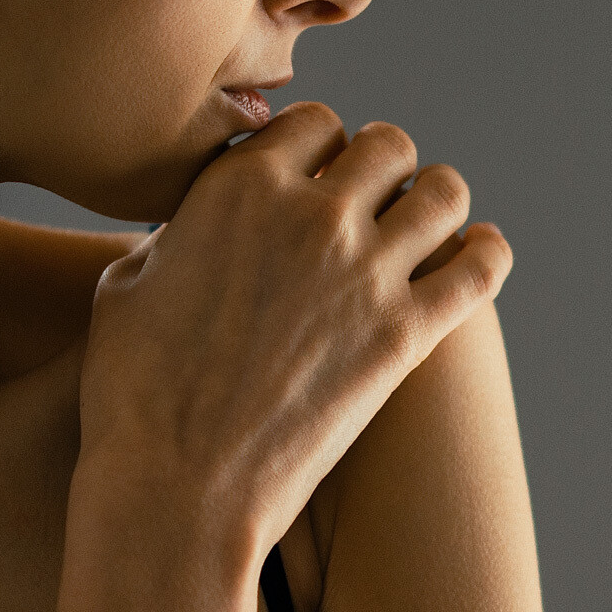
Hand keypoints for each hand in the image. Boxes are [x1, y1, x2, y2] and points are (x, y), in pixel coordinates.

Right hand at [78, 103, 511, 554]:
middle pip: (385, 145)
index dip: (317, 148)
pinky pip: (480, 267)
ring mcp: (366, 272)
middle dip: (380, 168)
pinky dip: (486, 254)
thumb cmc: (132, 395)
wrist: (174, 486)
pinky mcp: (405, 334)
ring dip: (436, 201)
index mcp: (237, 188)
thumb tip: (195, 230)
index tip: (316, 175)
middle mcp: (310, 215)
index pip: (311, 124)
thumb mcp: (126, 288)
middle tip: (372, 203)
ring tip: (424, 226)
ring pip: (444, 192)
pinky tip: (477, 256)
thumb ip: (177, 235)